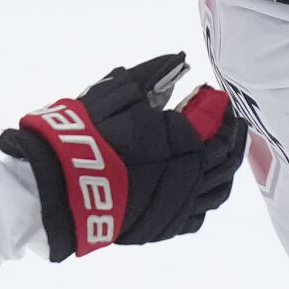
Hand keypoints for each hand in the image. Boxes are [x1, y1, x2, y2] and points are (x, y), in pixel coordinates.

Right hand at [0, 53, 247, 260]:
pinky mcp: (164, 227)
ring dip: (223, 168)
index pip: (217, 125)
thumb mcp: (116, 94)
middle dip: (229, 137)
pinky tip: (200, 186)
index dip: (219, 110)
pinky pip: (198, 214)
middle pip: (225, 158)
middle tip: (228, 123)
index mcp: (182, 140)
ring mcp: (179, 205)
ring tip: (220, 153)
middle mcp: (189, 175)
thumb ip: (152, 76)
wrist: (59, 187)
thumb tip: (179, 60)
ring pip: (218, 189)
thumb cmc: (85, 135)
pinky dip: (205, 197)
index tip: (215, 98)